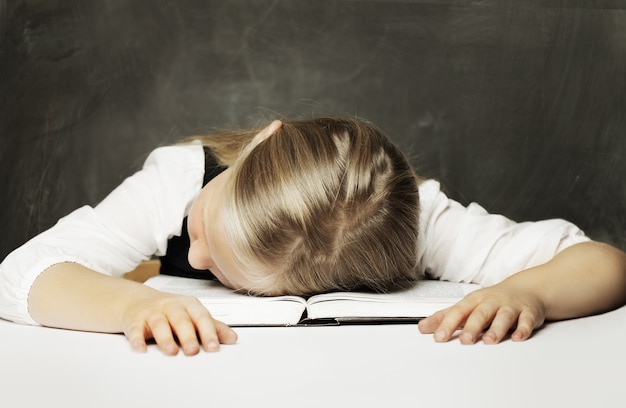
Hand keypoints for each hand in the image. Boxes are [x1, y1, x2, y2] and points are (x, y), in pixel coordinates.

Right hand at [122, 291, 237, 354]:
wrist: (137, 301)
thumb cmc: (171, 310)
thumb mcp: (192, 315)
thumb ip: (212, 326)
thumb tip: (233, 338)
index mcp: (189, 304)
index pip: (201, 317)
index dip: (208, 332)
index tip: (214, 347)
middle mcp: (171, 305)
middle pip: (180, 319)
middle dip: (188, 335)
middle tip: (193, 351)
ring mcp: (152, 312)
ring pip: (159, 323)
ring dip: (165, 338)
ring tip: (172, 352)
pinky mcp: (135, 320)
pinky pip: (135, 329)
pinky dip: (137, 339)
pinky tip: (141, 349)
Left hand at [418, 283, 545, 343]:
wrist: (526, 289)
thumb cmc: (491, 301)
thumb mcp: (467, 306)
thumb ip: (445, 317)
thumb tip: (422, 328)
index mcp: (474, 300)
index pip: (458, 311)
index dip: (448, 324)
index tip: (438, 337)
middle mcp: (491, 302)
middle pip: (481, 313)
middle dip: (473, 326)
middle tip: (465, 341)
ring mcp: (510, 307)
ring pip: (504, 316)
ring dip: (497, 328)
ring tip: (490, 340)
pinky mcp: (528, 313)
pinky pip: (526, 320)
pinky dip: (523, 329)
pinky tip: (518, 338)